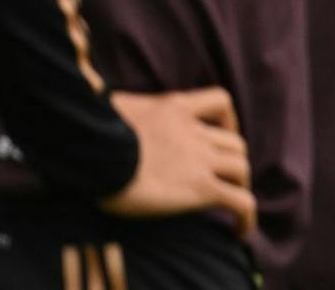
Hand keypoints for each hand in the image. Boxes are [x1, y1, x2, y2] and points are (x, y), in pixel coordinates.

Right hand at [100, 88, 256, 240]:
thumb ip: (120, 113)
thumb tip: (100, 116)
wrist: (96, 151)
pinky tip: (240, 232)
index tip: (222, 132)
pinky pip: (239, 202)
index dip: (228, 119)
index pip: (219, 101)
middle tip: (220, 179)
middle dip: (232, 159)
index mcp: (174, 108)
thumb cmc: (88, 132)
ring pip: (241, 168)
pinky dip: (246, 216)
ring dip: (240, 185)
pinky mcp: (201, 188)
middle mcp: (194, 132)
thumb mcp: (110, 109)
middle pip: (234, 142)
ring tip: (232, 205)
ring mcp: (200, 160)